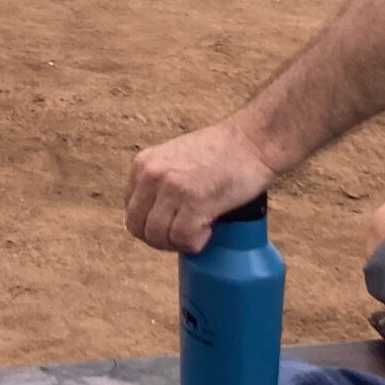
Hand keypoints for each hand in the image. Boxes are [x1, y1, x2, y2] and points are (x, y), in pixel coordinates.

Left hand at [125, 119, 276, 252]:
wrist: (252, 142)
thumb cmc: (221, 153)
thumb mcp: (174, 159)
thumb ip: (159, 182)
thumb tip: (155, 216)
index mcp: (143, 164)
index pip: (131, 211)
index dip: (151, 226)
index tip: (172, 226)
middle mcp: (151, 174)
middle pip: (138, 228)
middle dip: (161, 240)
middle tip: (185, 236)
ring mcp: (171, 187)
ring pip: (158, 237)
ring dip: (179, 243)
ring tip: (199, 231)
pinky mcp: (194, 201)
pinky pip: (183, 239)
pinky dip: (195, 243)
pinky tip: (209, 230)